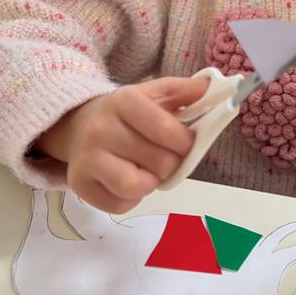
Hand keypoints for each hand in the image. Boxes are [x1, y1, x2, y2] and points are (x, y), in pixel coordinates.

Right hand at [37, 76, 209, 212]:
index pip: (168, 131)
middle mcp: (100, 128)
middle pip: (160, 162)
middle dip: (171, 163)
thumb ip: (187, 91)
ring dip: (151, 182)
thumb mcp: (156, 93)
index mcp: (124, 100)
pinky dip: (132, 198)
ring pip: (138, 186)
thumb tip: (216, 90)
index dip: (185, 143)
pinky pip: (120, 204)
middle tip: (163, 155)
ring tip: (146, 169)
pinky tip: (127, 179)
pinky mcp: (79, 185)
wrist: (79, 125)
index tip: (184, 142)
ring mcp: (87, 158)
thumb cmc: (128, 112)